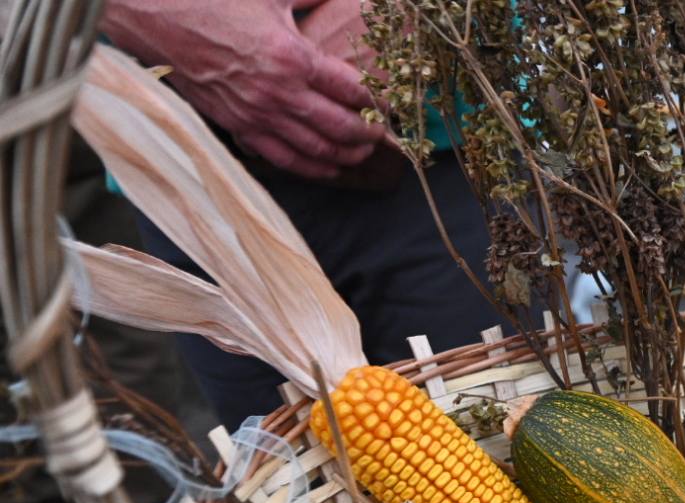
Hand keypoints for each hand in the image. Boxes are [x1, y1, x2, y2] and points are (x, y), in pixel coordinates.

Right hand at [101, 0, 383, 180]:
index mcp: (293, 58)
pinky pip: (284, 159)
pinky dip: (312, 167)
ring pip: (318, 150)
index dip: (379, 100)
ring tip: (363, 151)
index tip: (391, 102)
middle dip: (370, 134)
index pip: (354, 91)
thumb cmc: (213, 0)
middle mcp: (279, 94)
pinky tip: (329, 166)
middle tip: (383, 132)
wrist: (155, 17)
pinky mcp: (239, 127)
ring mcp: (258, 115)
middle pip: (343, 128)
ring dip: (347, 155)